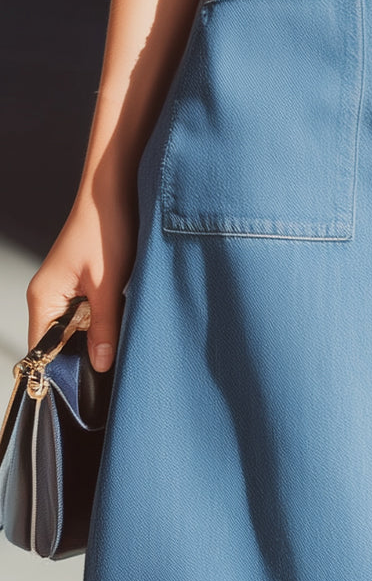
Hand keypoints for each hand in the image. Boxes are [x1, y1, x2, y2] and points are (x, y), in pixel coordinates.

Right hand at [26, 190, 137, 373]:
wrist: (115, 190)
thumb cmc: (106, 229)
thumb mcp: (108, 285)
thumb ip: (104, 327)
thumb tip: (100, 365)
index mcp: (44, 298)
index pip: (40, 351)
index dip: (61, 372)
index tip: (87, 390)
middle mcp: (49, 296)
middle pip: (59, 343)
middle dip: (84, 356)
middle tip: (113, 368)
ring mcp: (66, 289)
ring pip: (77, 328)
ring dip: (97, 336)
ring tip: (119, 347)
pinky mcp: (84, 282)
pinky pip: (89, 312)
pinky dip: (104, 320)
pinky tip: (122, 322)